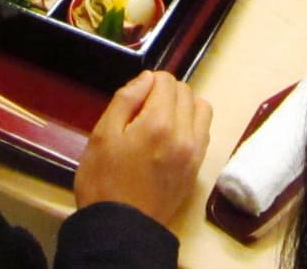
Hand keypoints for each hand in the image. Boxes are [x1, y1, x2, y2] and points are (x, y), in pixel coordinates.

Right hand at [74, 70, 210, 228]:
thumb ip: (125, 100)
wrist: (120, 228)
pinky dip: (191, 126)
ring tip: (159, 122)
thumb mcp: (102, 135)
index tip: (134, 99)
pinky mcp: (197, 168)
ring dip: (183, 107)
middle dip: (165, 93)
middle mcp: (184, 134)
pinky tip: (170, 138)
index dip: (148, 83)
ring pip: (201, 109)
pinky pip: (203, 132)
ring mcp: (194, 153)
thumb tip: (147, 78)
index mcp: (159, 123)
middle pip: (185, 92)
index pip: (166, 81)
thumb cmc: (104, 181)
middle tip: (141, 113)